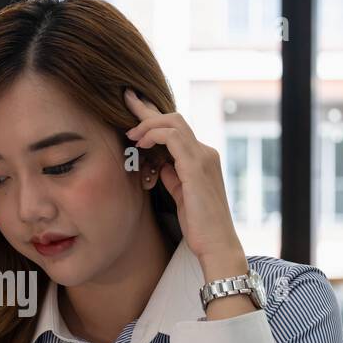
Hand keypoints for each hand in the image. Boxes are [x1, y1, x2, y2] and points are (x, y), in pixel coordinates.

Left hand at [123, 88, 243, 264]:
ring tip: (130, 134)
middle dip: (147, 109)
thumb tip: (159, 165)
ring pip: (174, 123)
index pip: (176, 130)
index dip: (154, 117)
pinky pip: (173, 138)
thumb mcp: (181, 195)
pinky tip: (141, 143)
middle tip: (126, 98)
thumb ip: (172, 176)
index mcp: (202, 159)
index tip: (134, 107)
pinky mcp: (197, 167)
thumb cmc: (199, 225)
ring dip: (147, 124)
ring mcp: (203, 158)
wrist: (217, 244)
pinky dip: (154, 135)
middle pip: (174, 119)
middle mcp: (205, 153)